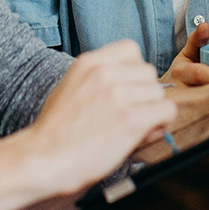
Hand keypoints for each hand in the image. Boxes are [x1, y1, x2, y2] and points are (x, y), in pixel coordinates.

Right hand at [23, 39, 176, 195]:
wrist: (42, 160)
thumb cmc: (55, 131)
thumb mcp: (71, 88)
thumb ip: (101, 81)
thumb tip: (135, 88)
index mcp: (89, 62)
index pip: (131, 50)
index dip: (133, 71)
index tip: (127, 89)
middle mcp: (105, 73)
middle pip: (148, 72)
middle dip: (143, 93)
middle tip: (130, 113)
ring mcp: (118, 95)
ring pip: (158, 92)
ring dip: (152, 110)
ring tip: (133, 126)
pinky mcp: (131, 119)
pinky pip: (166, 110)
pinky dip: (162, 122)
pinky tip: (147, 132)